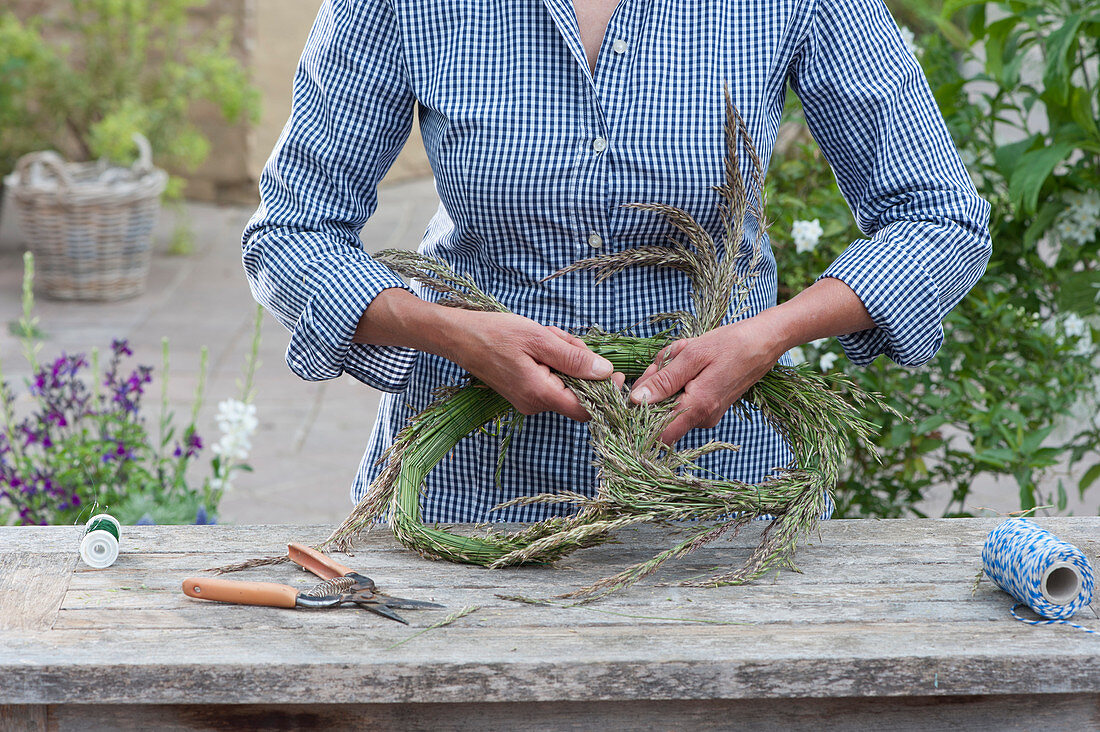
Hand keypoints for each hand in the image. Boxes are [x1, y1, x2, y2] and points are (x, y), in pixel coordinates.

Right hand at [356, 289, 616, 420]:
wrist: (458, 336)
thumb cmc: (496, 334)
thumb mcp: (540, 339)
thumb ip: (574, 358)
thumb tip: (606, 372)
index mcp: (541, 394)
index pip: (587, 409)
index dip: (606, 393)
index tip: (615, 370)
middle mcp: (535, 405)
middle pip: (577, 391)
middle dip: (579, 363)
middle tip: (561, 337)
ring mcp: (527, 400)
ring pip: (564, 382)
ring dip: (563, 357)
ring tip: (545, 335)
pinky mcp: (523, 392)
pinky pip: (550, 379)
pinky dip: (551, 359)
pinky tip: (537, 341)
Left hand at [629, 316, 786, 444]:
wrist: (764, 342)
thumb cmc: (730, 344)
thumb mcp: (692, 355)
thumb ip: (663, 380)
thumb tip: (635, 401)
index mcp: (697, 408)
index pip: (657, 434)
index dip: (639, 418)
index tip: (636, 390)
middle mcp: (702, 419)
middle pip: (659, 415)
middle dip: (653, 387)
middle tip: (666, 359)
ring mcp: (707, 415)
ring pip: (669, 404)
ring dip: (666, 380)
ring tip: (682, 355)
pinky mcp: (709, 408)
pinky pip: (682, 399)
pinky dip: (678, 380)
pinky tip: (689, 361)